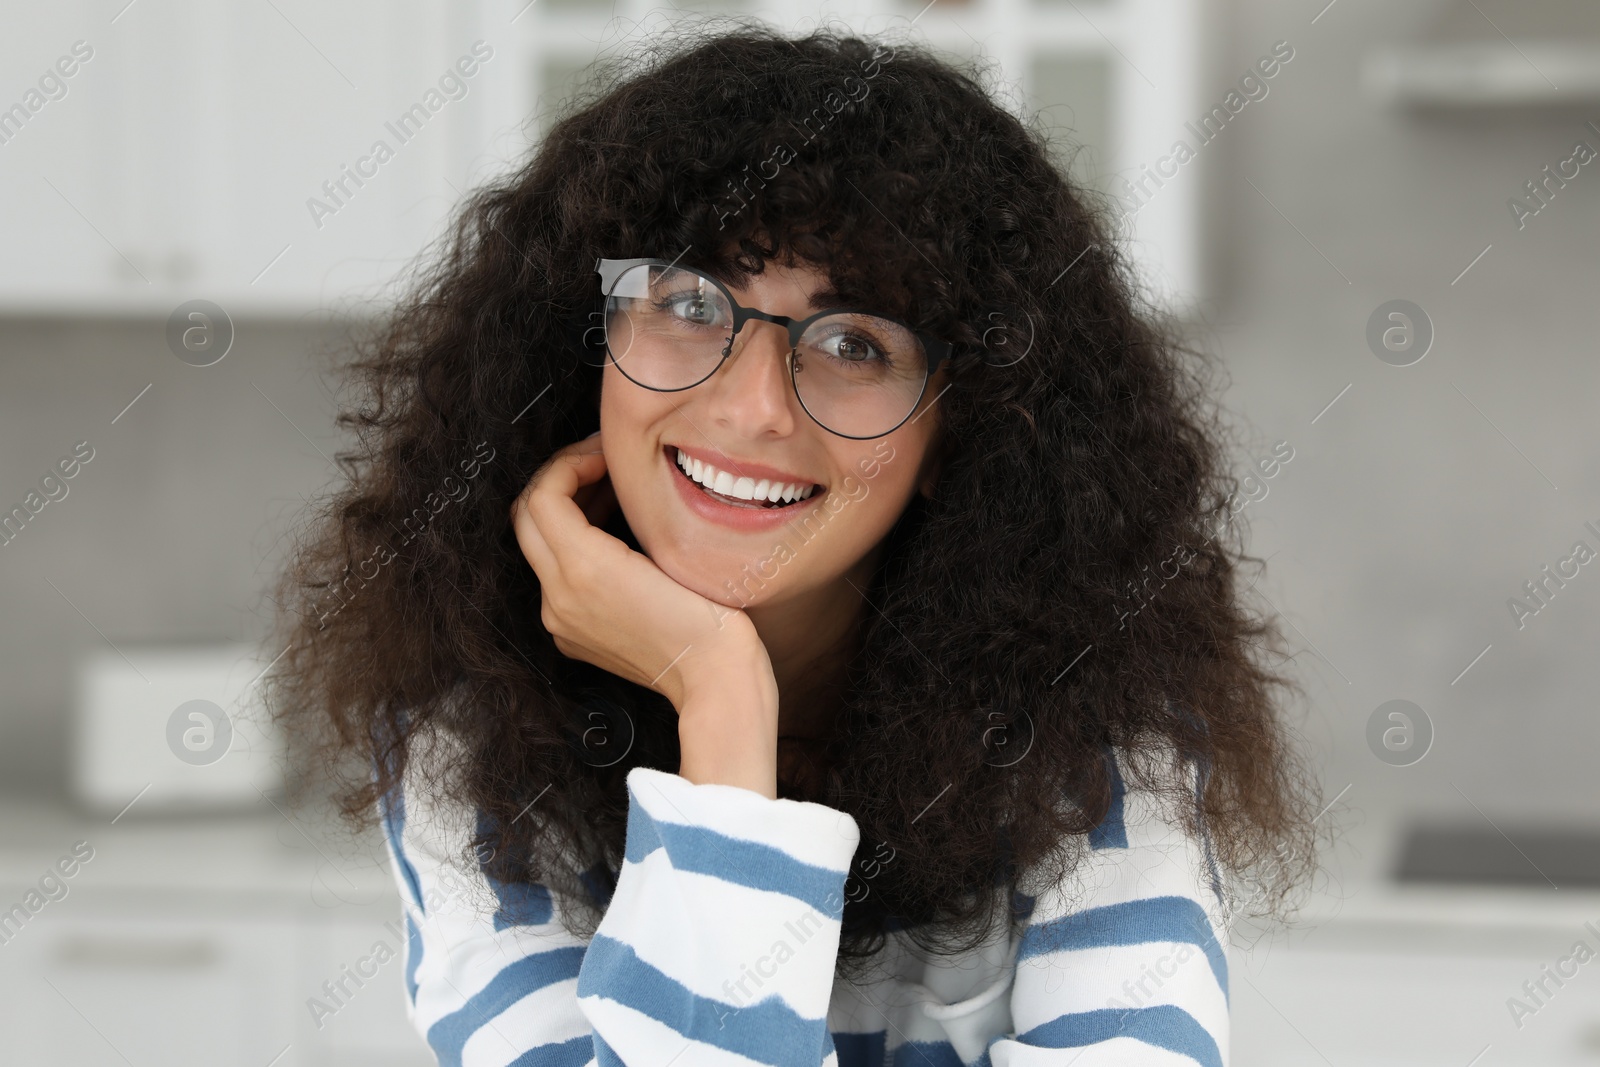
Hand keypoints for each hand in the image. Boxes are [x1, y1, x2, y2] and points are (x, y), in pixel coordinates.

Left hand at [509, 430, 770, 714]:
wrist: (713, 681)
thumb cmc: (708, 614)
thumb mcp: (668, 547)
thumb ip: (625, 508)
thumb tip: (611, 474)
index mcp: (581, 570)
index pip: (544, 494)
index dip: (571, 461)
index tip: (606, 452)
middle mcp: (557, 596)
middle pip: (527, 516)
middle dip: (559, 479)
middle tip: (599, 462)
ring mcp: (560, 619)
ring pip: (538, 546)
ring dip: (564, 511)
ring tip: (607, 490)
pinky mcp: (570, 635)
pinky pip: (553, 577)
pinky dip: (571, 547)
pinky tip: (609, 535)